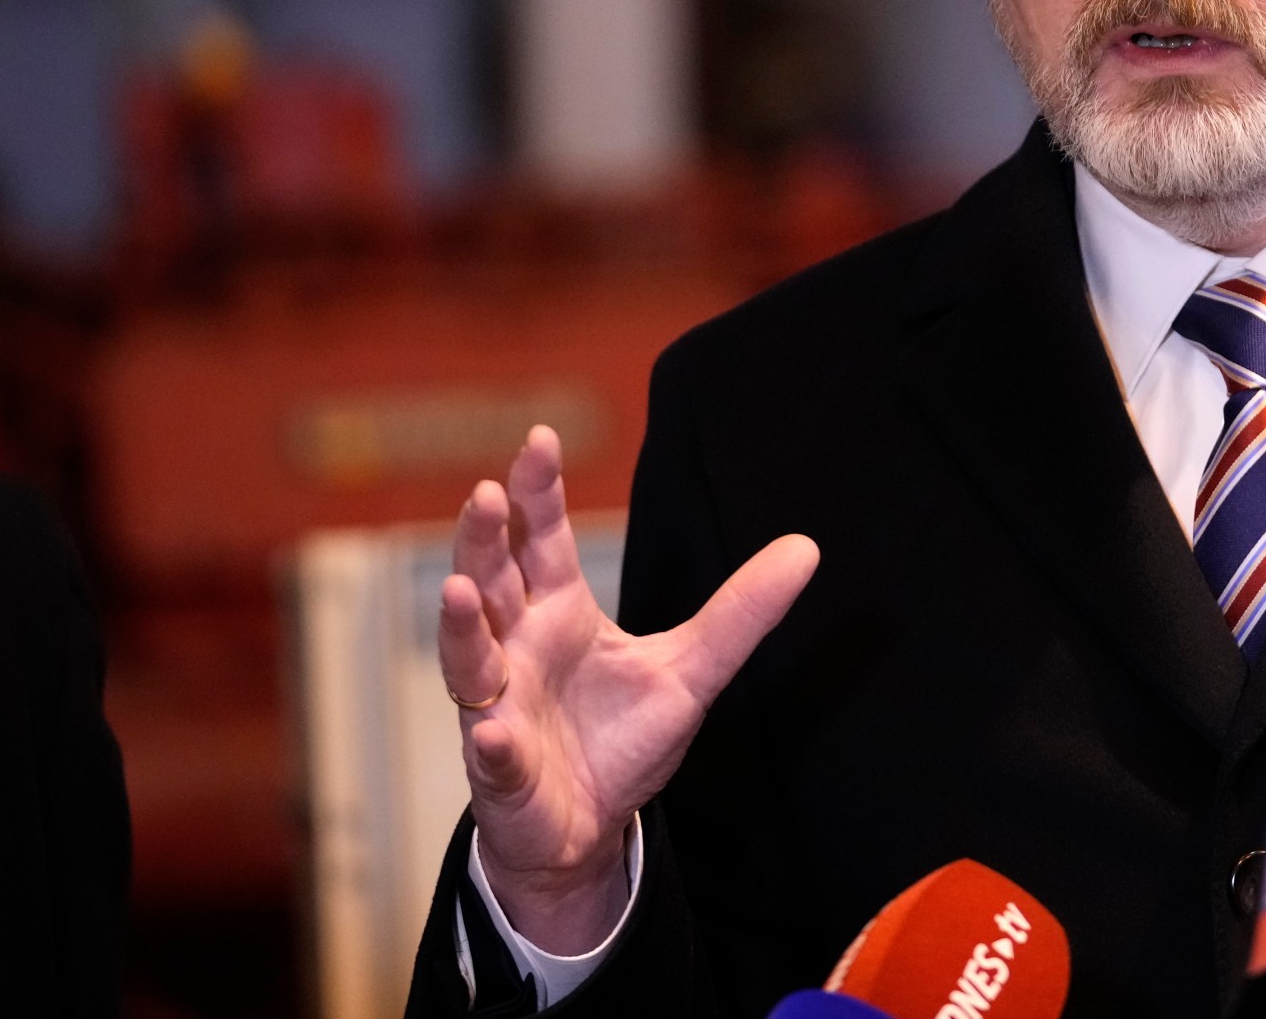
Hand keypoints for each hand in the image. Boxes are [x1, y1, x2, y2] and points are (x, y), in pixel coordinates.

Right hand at [438, 425, 819, 952]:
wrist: (590, 826)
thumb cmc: (622, 737)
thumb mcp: (692, 669)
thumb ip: (741, 612)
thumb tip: (806, 547)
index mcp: (559, 612)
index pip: (542, 541)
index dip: (537, 493)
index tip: (540, 440)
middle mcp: (516, 648)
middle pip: (490, 580)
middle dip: (484, 539)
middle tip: (485, 494)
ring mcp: (499, 707)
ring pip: (468, 658)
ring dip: (461, 625)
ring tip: (458, 590)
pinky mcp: (503, 770)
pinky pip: (493, 755)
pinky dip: (492, 744)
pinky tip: (494, 733)